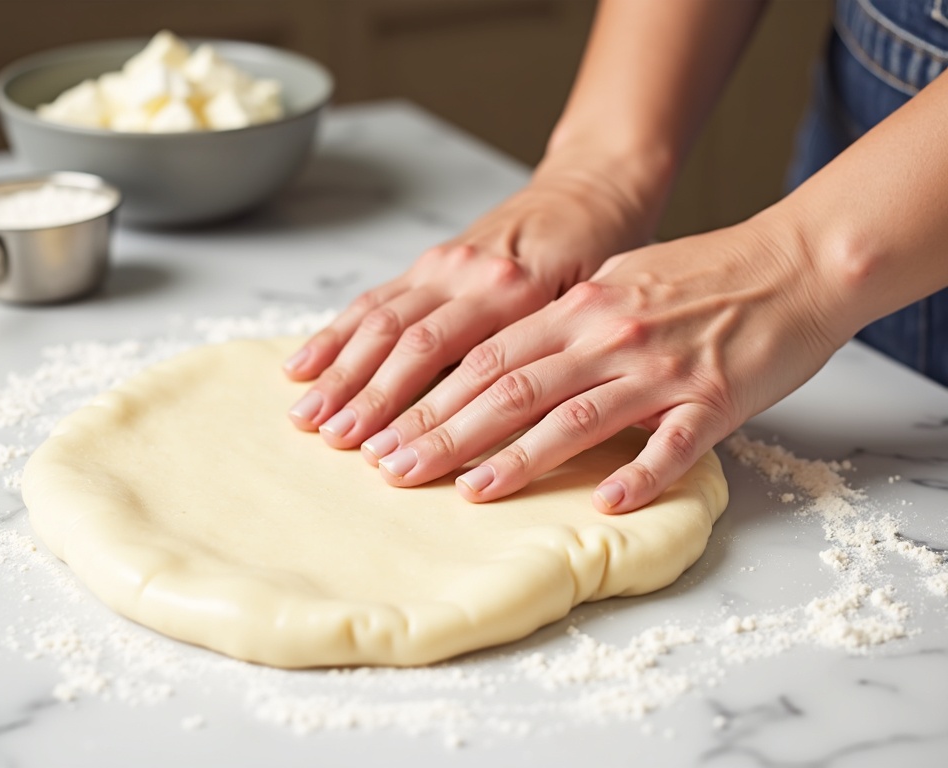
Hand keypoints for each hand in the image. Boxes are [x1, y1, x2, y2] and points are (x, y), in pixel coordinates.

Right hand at [284, 156, 658, 451]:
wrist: (592, 187)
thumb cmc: (602, 249)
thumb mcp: (592, 300)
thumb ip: (543, 347)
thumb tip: (500, 415)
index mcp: (510, 288)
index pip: (443, 356)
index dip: (409, 407)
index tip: (387, 450)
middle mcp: (466, 273)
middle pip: (401, 341)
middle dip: (364, 396)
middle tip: (335, 442)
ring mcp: (442, 264)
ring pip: (377, 320)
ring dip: (339, 370)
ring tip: (306, 415)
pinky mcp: (429, 261)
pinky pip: (374, 298)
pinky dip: (336, 334)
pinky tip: (304, 365)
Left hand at [365, 218, 847, 512]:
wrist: (795, 260)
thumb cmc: (706, 273)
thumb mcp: (619, 280)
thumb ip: (565, 318)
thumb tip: (511, 355)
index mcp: (581, 306)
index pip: (488, 358)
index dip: (432, 398)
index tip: (387, 431)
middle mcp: (609, 333)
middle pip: (511, 388)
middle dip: (446, 432)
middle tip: (394, 469)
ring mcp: (661, 367)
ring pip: (574, 415)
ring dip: (517, 456)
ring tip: (467, 492)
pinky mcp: (716, 399)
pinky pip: (672, 444)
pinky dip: (638, 473)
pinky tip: (604, 502)